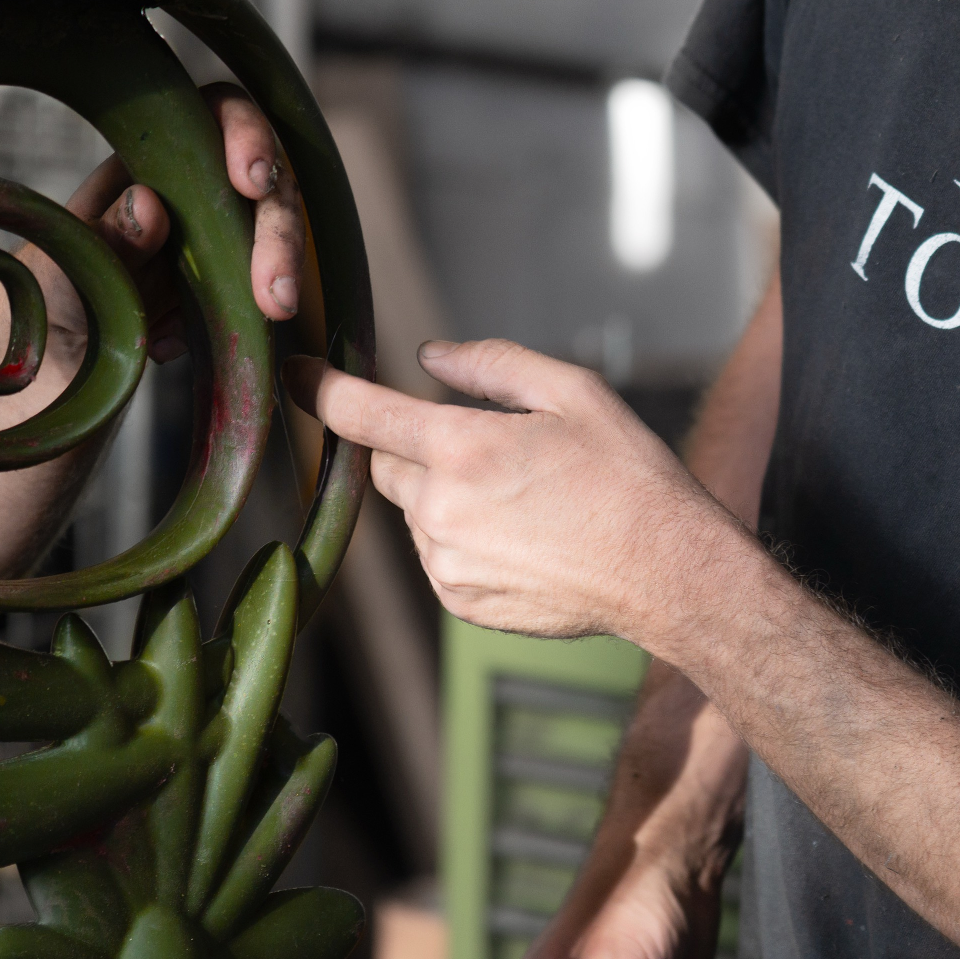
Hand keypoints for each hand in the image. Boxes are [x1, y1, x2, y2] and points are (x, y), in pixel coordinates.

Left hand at [18, 86, 302, 378]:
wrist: (13, 416)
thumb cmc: (14, 341)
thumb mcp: (52, 292)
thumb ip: (101, 246)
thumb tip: (153, 204)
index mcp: (127, 176)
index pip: (203, 120)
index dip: (242, 133)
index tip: (250, 181)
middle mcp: (171, 207)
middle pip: (254, 185)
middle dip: (278, 231)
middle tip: (274, 296)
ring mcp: (193, 259)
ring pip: (263, 242)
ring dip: (275, 276)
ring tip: (264, 318)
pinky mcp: (207, 309)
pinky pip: (249, 303)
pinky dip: (236, 326)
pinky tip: (168, 350)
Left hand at [281, 340, 742, 645]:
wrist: (667, 573)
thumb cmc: (630, 475)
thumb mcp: (575, 392)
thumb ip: (492, 365)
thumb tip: (429, 356)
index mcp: (464, 448)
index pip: (360, 412)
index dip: (317, 386)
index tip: (292, 372)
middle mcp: (441, 510)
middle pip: (388, 463)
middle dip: (420, 447)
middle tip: (491, 450)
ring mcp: (446, 563)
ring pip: (415, 513)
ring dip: (446, 497)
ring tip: (526, 502)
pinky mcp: (459, 602)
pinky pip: (438, 556)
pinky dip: (464, 540)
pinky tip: (525, 539)